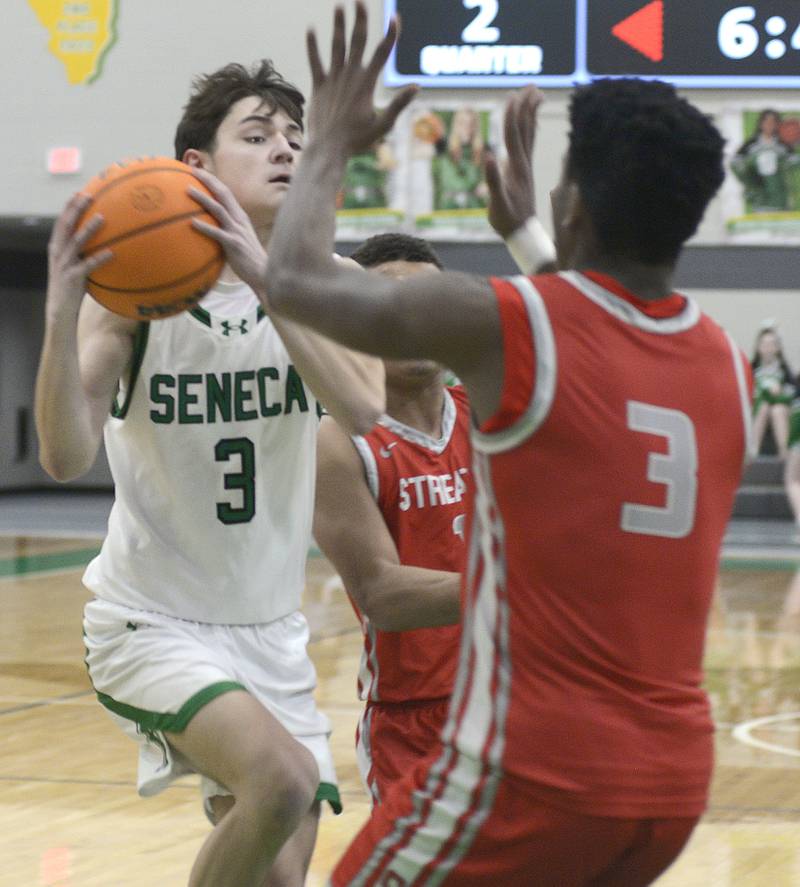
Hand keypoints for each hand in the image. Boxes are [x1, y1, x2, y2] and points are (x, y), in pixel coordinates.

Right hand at [46, 192, 111, 320]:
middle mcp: (58, 252)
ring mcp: (64, 264)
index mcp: (58, 247)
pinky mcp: (72, 278)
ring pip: (76, 242)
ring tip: (102, 217)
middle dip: (76, 209)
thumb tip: (106, 243)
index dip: (69, 207)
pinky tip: (111, 253)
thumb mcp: (76, 266)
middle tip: (89, 196)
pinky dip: (99, 258)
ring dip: (88, 229)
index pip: (62, 222)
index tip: (80, 192)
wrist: (60, 310)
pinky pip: (87, 266)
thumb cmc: (72, 287)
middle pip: (66, 225)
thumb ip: (85, 254)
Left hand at [188, 168, 267, 294]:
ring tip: (188, 189)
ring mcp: (237, 231)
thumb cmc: (248, 260)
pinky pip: (217, 233)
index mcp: (240, 217)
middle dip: (208, 179)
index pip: (226, 193)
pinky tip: (191, 223)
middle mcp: (239, 219)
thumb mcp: (238, 240)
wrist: (263, 274)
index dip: (213, 181)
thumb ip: (226, 231)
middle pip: (223, 193)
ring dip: (203, 198)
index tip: (198, 172)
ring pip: (218, 209)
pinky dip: (204, 226)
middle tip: (192, 169)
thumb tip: (208, 228)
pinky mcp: (233, 244)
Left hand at [305, 1, 416, 154]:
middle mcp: (350, 76)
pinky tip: (311, 30)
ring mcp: (333, 80)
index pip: (382, 54)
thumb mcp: (383, 125)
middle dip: (360, 19)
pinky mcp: (319, 86)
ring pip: (336, 47)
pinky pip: (315, 62)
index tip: (396, 18)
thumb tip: (416, 86)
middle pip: (357, 42)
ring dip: (338, 26)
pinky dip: (312, 46)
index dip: (391, 35)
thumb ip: (399, 104)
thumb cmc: (357, 141)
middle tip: (359, 0)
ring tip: (339, 7)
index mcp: (367, 84)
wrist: (328, 149)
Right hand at [485, 86, 543, 238]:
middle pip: (525, 129)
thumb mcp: (496, 203)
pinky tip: (530, 120)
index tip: (512, 96)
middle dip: (526, 107)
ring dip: (531, 113)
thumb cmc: (506, 220)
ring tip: (535, 93)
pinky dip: (530, 128)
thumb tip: (488, 156)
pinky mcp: (525, 170)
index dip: (512, 116)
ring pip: (530, 133)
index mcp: (515, 168)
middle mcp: (523, 163)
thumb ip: (492, 180)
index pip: (513, 136)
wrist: (522, 232)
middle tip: (529, 85)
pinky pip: (529, 142)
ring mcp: (526, 166)